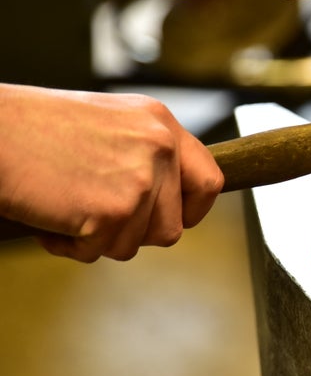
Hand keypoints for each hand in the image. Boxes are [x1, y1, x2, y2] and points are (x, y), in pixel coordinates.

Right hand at [0, 85, 223, 261]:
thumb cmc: (35, 128)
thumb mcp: (110, 124)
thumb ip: (146, 156)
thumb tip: (168, 200)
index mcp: (161, 123)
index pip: (209, 181)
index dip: (192, 211)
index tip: (173, 220)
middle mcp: (159, 148)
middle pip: (172, 226)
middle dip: (134, 232)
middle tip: (95, 214)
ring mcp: (139, 180)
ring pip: (136, 243)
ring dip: (100, 238)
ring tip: (67, 207)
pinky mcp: (112, 211)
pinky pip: (99, 252)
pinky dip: (70, 245)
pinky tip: (50, 216)